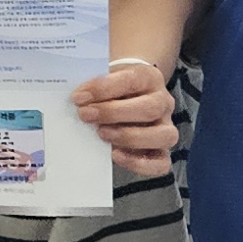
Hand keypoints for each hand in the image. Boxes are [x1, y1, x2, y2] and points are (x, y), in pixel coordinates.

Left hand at [70, 57, 177, 171]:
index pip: (132, 80)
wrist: (125, 98)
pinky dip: (139, 163)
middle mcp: (162, 102)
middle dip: (113, 113)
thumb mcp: (105, 80)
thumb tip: (77, 99)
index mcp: (149, 78)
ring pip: (163, 136)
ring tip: (101, 134)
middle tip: (86, 115)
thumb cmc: (112, 90)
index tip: (79, 97)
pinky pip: (161, 163)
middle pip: (150, 109)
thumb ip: (95, 87)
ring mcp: (165, 128)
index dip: (104, 89)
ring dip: (128, 136)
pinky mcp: (162, 151)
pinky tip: (116, 155)